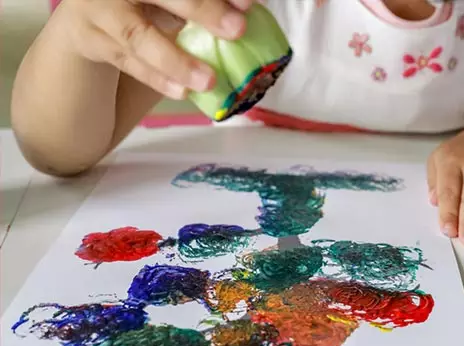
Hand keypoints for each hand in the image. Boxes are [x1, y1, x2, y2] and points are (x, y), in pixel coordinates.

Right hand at [58, 0, 253, 99]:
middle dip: (201, 9)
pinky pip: (128, 62)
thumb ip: (199, 2)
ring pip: (136, 35)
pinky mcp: (91, 40)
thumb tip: (250, 10)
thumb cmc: (143, 3)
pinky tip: (183, 90)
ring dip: (175, 60)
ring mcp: (97, 9)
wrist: (85, 16)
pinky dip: (157, 78)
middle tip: (238, 29)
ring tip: (209, 79)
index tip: (248, 3)